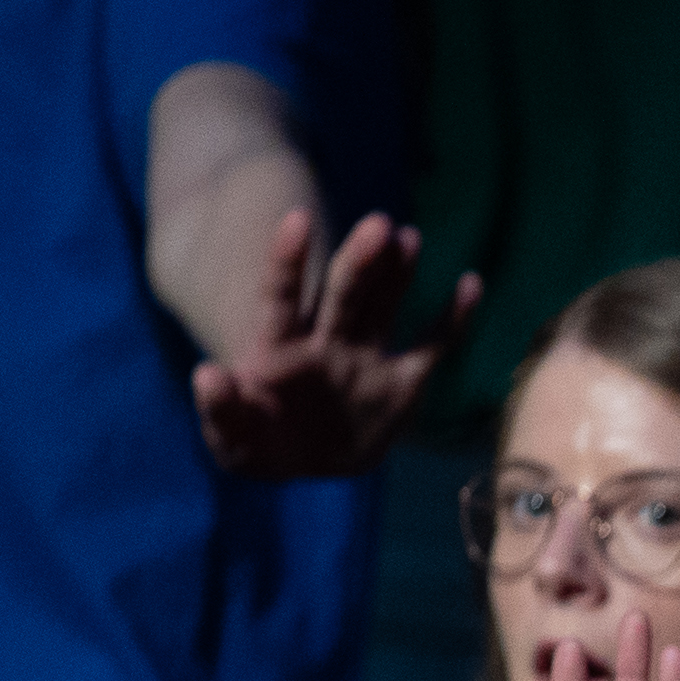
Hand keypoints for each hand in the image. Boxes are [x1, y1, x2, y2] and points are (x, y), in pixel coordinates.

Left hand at [187, 207, 477, 478]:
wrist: (303, 461)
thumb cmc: (257, 444)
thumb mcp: (230, 438)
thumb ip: (220, 409)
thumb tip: (208, 375)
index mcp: (279, 349)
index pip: (282, 297)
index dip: (288, 261)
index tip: (298, 219)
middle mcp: (326, 342)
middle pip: (343, 294)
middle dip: (359, 260)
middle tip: (378, 225)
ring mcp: (366, 358)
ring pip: (385, 307)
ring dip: (397, 273)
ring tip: (408, 237)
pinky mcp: (402, 383)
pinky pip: (432, 348)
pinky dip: (453, 319)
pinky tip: (470, 284)